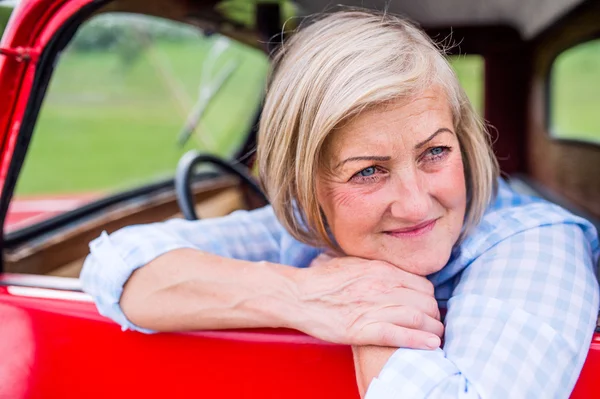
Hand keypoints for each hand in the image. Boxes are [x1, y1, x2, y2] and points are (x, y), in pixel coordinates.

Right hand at [287, 253, 442, 348]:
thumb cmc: (322, 280)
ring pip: (417, 317)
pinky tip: (431, 344)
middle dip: (434, 313)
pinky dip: (419, 340)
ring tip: (437, 335)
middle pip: (424, 301)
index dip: (429, 297)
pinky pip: (399, 334)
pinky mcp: (363, 329)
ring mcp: (373, 307)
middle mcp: (382, 286)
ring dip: (433, 328)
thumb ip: (376, 266)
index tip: (427, 305)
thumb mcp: (353, 262)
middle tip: (434, 322)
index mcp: (381, 269)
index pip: (422, 283)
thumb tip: (393, 271)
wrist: (298, 295)